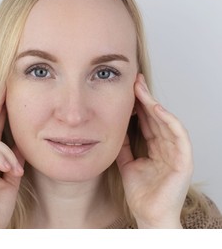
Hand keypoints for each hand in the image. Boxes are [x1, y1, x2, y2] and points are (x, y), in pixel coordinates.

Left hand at [116, 74, 191, 227]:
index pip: (147, 121)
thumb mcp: (126, 164)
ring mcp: (177, 153)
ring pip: (167, 122)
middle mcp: (168, 148)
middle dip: (145, 99)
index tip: (127, 89)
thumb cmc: (141, 194)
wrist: (149, 215)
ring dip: (155, 105)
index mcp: (156, 148)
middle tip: (134, 81)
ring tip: (142, 90)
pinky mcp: (184, 160)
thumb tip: (112, 129)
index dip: (137, 105)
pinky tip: (157, 109)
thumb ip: (123, 147)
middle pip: (156, 118)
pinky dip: (168, 121)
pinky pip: (178, 136)